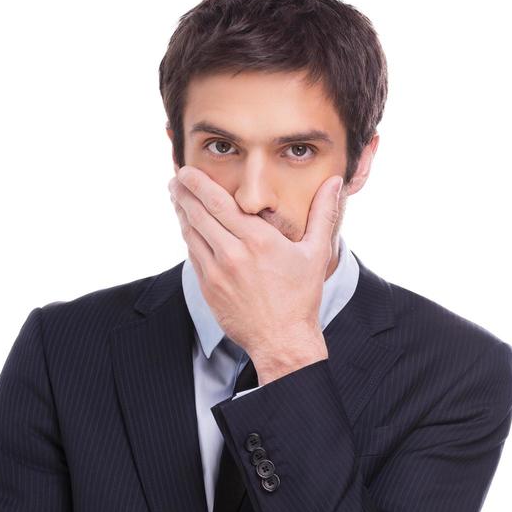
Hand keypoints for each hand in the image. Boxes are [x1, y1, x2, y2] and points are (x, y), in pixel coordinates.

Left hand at [168, 166, 341, 372]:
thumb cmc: (301, 298)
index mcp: (257, 240)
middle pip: (197, 214)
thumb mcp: (317, 253)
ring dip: (182, 213)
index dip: (197, 183)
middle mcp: (232, 254)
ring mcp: (216, 273)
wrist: (282, 340)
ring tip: (178, 198)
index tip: (186, 170)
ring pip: (191, 234)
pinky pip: (193, 256)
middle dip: (183, 193)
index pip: (217, 202)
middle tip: (176, 178)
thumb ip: (323, 213)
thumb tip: (335, 182)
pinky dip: (189, 239)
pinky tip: (189, 229)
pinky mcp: (208, 289)